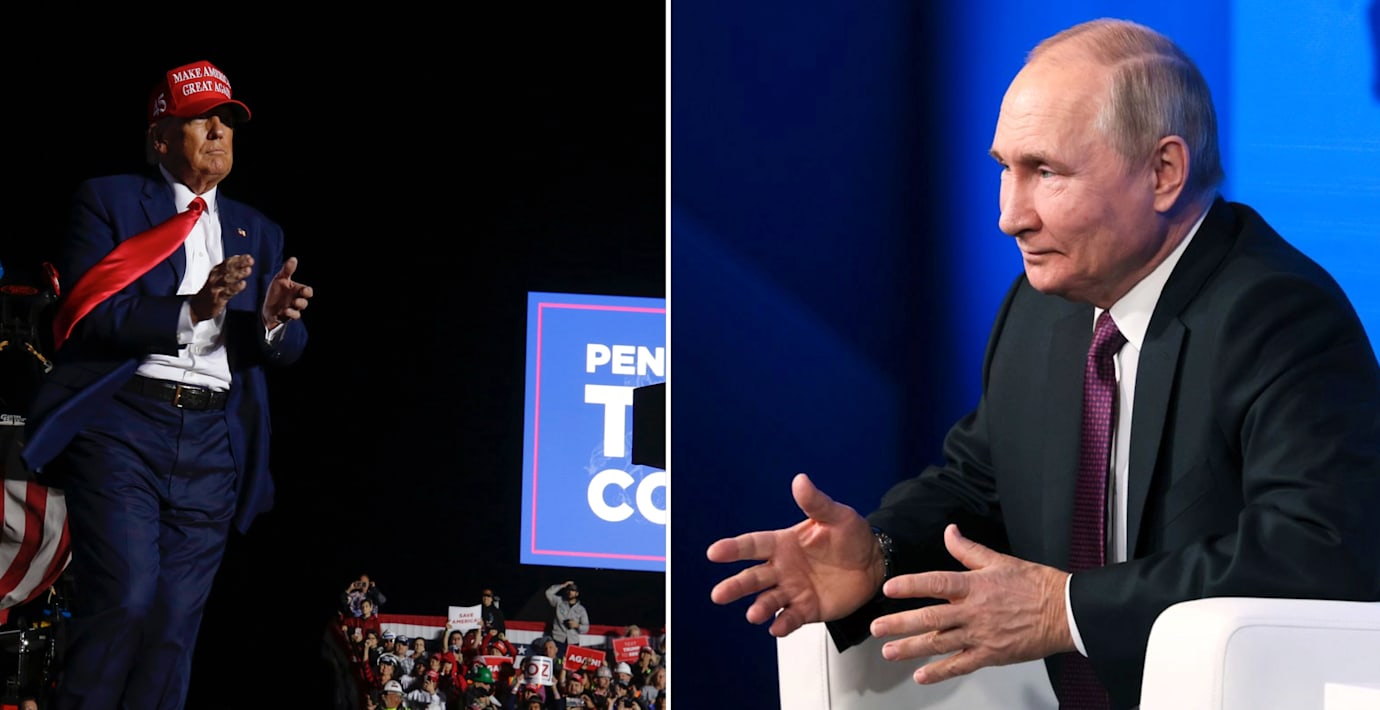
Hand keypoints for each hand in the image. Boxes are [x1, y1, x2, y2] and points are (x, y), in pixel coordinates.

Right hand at [190, 253, 251, 322]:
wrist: (199, 305)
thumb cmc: (212, 289)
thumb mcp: (219, 276)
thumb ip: (229, 268)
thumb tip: (240, 258)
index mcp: (217, 271)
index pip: (227, 263)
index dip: (238, 259)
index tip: (248, 257)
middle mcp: (216, 277)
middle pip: (228, 269)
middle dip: (239, 264)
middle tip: (249, 260)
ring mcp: (216, 288)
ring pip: (228, 279)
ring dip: (238, 274)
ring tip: (248, 270)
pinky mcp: (218, 298)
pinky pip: (227, 292)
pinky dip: (235, 288)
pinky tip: (242, 284)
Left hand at [260, 256, 312, 329]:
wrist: (268, 306)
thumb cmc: (277, 291)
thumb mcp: (280, 279)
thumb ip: (287, 270)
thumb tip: (293, 258)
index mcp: (297, 291)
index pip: (307, 292)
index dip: (307, 291)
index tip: (304, 290)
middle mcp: (297, 301)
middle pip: (305, 302)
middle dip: (303, 300)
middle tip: (299, 297)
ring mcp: (292, 309)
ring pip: (299, 311)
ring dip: (297, 306)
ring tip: (293, 303)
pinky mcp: (285, 316)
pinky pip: (291, 317)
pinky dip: (289, 314)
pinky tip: (284, 310)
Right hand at [707, 473, 883, 636]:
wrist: (875, 564)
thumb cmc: (852, 536)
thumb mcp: (836, 516)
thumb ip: (816, 503)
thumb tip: (800, 480)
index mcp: (783, 544)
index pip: (753, 545)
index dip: (733, 548)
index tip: (714, 552)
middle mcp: (782, 568)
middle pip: (753, 578)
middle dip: (735, 586)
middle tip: (719, 595)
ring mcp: (793, 590)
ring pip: (768, 601)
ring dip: (759, 608)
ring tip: (754, 615)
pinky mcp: (807, 609)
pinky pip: (790, 618)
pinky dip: (782, 624)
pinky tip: (776, 628)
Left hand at [869, 524, 1073, 683]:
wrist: (1064, 611)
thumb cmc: (1035, 584)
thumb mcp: (999, 560)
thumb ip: (968, 550)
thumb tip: (949, 532)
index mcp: (975, 585)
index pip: (936, 583)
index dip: (911, 585)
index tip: (889, 588)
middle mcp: (974, 611)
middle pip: (931, 618)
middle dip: (900, 623)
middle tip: (876, 628)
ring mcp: (981, 635)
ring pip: (940, 643)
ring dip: (912, 648)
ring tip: (889, 652)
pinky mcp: (991, 655)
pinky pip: (961, 665)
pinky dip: (940, 672)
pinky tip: (921, 676)